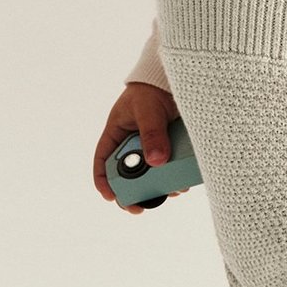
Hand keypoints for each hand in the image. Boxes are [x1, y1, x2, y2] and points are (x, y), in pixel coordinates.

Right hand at [94, 82, 187, 214]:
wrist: (176, 80)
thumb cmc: (151, 91)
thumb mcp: (148, 111)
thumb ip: (152, 134)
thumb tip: (157, 162)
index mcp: (116, 135)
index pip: (102, 162)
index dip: (103, 182)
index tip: (111, 197)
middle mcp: (132, 146)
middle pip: (128, 176)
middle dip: (135, 192)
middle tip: (141, 207)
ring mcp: (151, 149)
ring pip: (151, 176)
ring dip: (158, 187)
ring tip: (170, 192)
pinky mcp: (170, 150)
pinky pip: (170, 169)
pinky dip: (175, 177)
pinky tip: (183, 182)